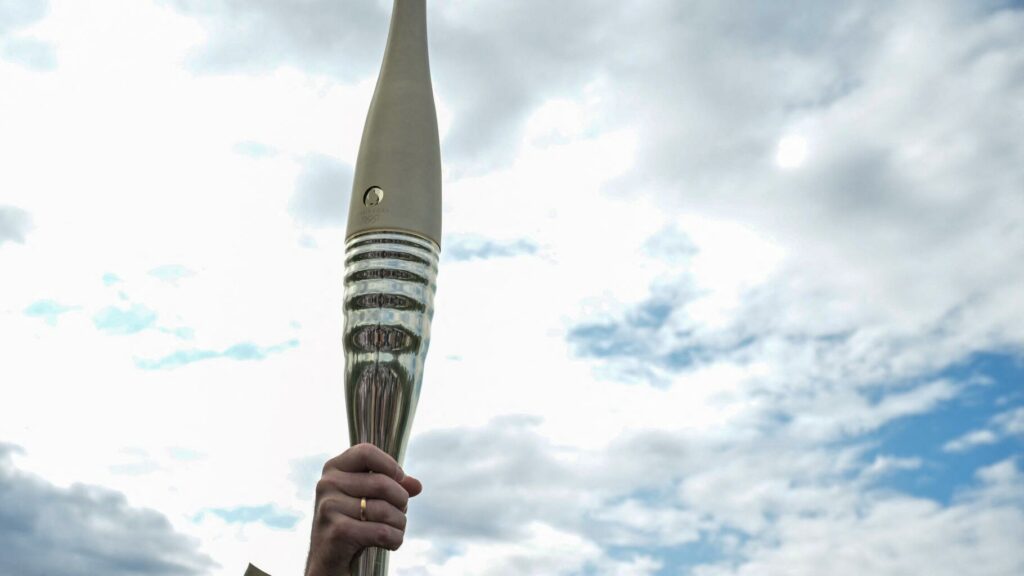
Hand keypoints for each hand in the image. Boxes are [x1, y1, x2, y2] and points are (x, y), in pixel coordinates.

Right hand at [304, 443, 422, 575]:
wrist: (327, 562)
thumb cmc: (353, 523)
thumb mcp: (370, 499)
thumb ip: (393, 486)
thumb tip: (416, 485)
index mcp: (333, 469)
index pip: (366, 452)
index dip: (390, 466)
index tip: (398, 480)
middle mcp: (327, 484)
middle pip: (382, 483)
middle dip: (401, 501)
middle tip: (400, 512)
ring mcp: (329, 507)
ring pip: (385, 510)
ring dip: (400, 523)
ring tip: (395, 530)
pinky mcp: (337, 532)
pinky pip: (382, 532)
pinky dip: (395, 540)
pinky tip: (390, 544)